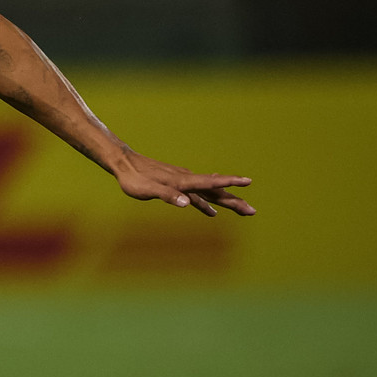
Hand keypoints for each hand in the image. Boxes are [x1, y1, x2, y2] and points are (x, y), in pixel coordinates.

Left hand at [112, 152, 254, 216]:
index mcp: (182, 182)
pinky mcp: (176, 186)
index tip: (248, 181)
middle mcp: (187, 181)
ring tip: (242, 209)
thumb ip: (168, 196)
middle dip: (235, 200)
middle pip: (216, 191)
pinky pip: (196, 196)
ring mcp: (183, 183)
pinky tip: (211, 212)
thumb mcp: (148, 190)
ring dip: (225, 202)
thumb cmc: (133, 179)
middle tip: (253, 211)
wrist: (124, 164)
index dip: (229, 183)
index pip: (211, 183)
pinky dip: (206, 203)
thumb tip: (187, 204)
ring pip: (209, 193)